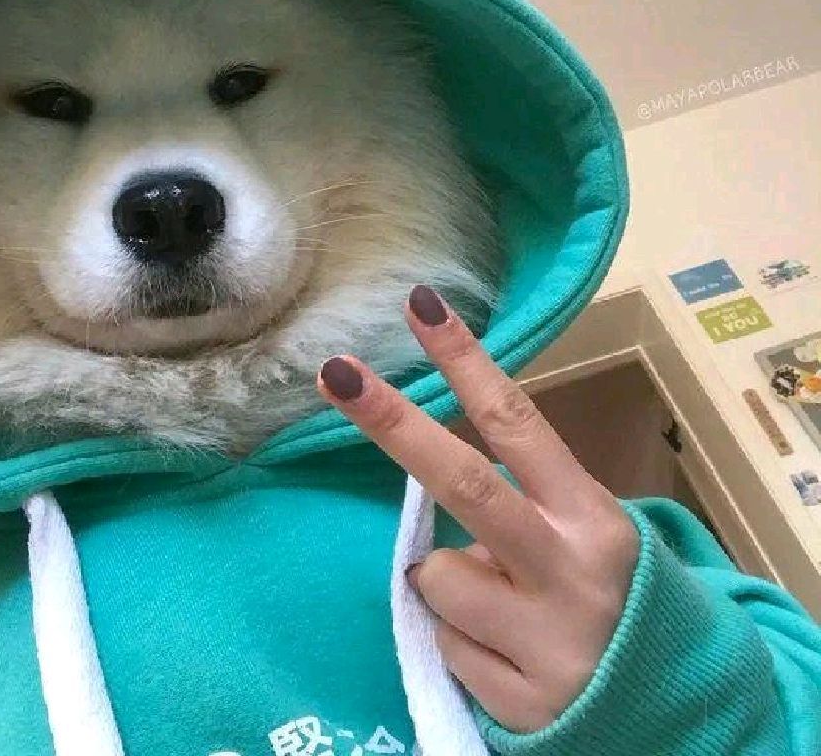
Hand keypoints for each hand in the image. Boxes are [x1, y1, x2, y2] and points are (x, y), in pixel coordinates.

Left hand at [316, 285, 639, 733]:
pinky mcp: (520, 701)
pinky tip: (508, 655)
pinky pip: (445, 645)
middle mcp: (570, 569)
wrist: (672, 705)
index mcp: (590, 514)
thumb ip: (523, 503)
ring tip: (501, 608)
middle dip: (393, 422)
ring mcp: (545, 639)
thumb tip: (431, 485)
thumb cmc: (612, 593)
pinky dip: (462, 643)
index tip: (419, 305)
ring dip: (448, 584)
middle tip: (337, 373)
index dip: (465, 360)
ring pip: (436, 577)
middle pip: (464, 482)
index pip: (517, 421)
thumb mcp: (587, 534)